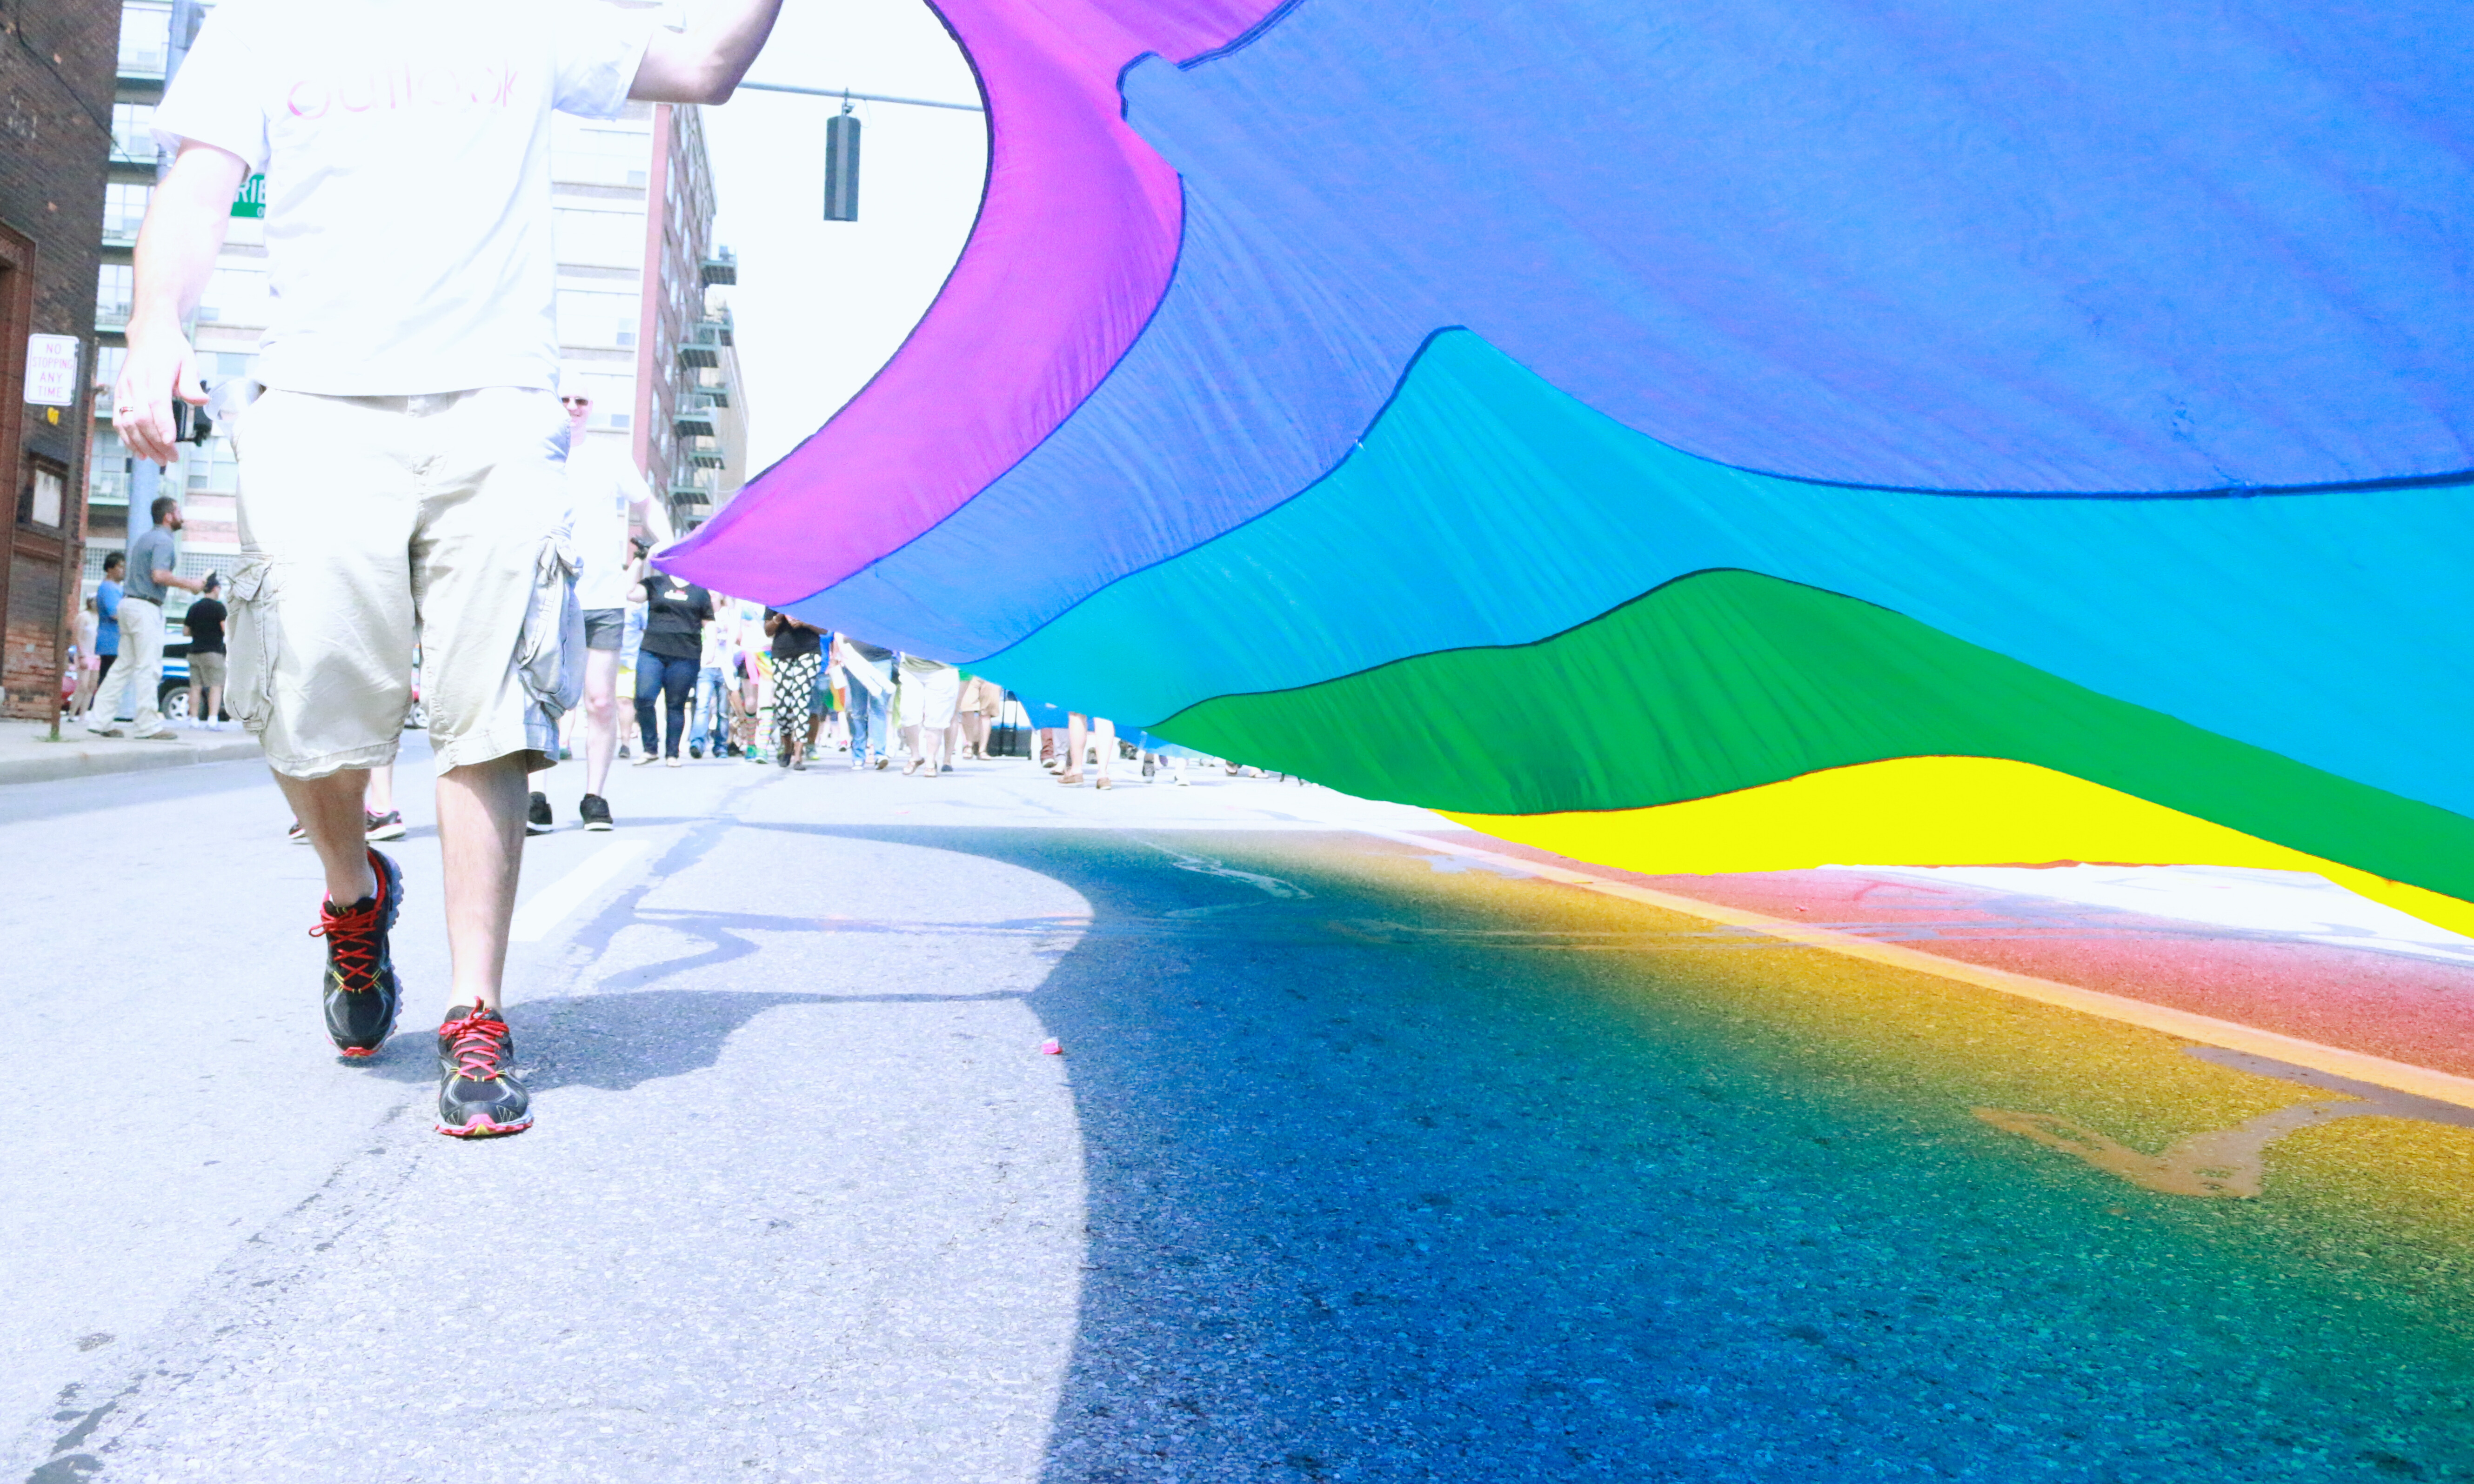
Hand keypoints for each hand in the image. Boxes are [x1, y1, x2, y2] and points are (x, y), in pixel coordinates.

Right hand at [115, 329, 204, 465]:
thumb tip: (202, 401)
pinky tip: (140, 452)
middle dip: (156, 442)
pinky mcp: (118, 394)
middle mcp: (135, 383)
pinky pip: (119, 420)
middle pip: (141, 418)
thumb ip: (192, 383)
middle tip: (171, 459)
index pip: (156, 403)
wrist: (148, 333)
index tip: (171, 443)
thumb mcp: (188, 360)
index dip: (162, 424)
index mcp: (155, 374)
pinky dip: (127, 438)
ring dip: (142, 445)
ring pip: (127, 422)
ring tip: (159, 460)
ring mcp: (124, 389)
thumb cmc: (171, 349)